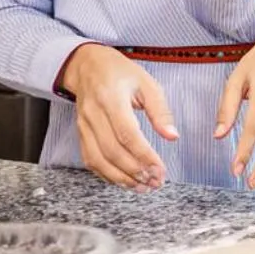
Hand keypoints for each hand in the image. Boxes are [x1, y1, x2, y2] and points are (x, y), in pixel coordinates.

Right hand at [58, 44, 178, 191]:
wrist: (87, 66)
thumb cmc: (121, 73)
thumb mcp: (147, 83)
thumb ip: (160, 111)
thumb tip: (173, 136)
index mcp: (111, 99)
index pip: (127, 134)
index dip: (144, 155)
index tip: (160, 170)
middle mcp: (93, 115)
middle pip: (112, 151)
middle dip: (135, 171)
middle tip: (155, 182)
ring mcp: (84, 126)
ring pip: (98, 160)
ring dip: (121, 178)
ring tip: (143, 187)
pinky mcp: (81, 134)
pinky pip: (90, 160)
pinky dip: (106, 174)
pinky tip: (124, 181)